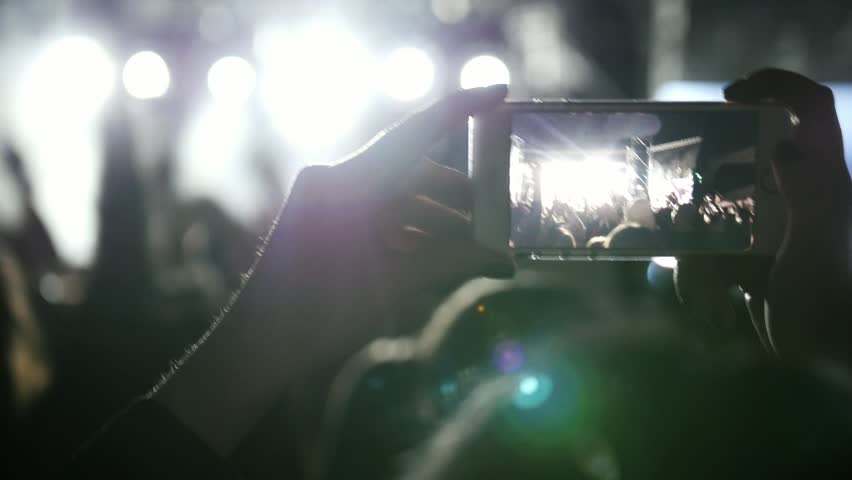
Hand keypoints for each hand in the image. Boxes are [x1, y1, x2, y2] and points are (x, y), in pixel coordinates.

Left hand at [155, 85, 513, 455]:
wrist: (258, 346)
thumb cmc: (318, 316)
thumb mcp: (394, 287)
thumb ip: (453, 263)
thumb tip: (506, 260)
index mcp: (346, 184)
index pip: (415, 132)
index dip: (462, 108)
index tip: (500, 91)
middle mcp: (336, 180)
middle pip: (412, 170)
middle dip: (459, 194)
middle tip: (500, 215)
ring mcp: (329, 199)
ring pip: (398, 195)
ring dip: (438, 218)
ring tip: (478, 247)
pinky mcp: (328, 220)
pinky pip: (379, 213)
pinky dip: (412, 230)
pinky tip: (443, 255)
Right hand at [676, 69, 851, 360]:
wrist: (826, 354)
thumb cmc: (832, 300)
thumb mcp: (822, 245)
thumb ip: (810, 194)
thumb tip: (782, 147)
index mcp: (821, 178)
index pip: (810, 108)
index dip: (775, 86)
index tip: (728, 96)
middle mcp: (795, 192)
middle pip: (745, 154)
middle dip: (708, 176)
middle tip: (684, 195)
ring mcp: (770, 225)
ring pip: (717, 207)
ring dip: (702, 244)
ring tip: (705, 277)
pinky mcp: (752, 255)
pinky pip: (711, 249)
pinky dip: (700, 274)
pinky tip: (707, 300)